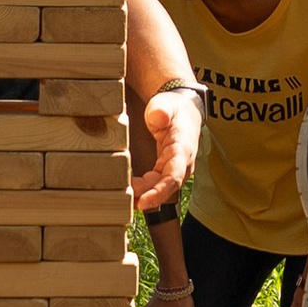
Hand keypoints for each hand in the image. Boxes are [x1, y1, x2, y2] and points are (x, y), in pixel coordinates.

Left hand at [132, 83, 200, 213]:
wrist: (185, 110)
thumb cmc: (175, 108)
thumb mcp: (167, 104)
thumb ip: (162, 110)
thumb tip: (158, 117)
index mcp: (183, 149)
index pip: (173, 177)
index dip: (159, 192)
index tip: (143, 202)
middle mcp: (182, 163)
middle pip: (166, 188)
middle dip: (146, 198)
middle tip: (124, 202)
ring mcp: (175, 168)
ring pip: (160, 189)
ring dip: (143, 196)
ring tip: (121, 200)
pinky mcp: (166, 170)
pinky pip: (155, 184)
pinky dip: (142, 190)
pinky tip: (127, 192)